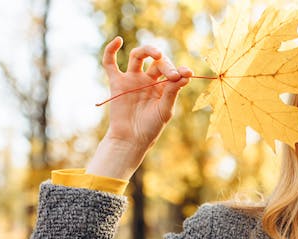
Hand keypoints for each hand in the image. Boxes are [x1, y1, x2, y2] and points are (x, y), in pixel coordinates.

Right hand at [87, 37, 191, 179]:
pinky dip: (111, 50)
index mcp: (162, 86)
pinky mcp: (117, 82)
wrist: (131, 140)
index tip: (187, 73)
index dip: (179, 70)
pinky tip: (118, 40)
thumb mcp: (165, 110)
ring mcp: (132, 79)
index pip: (172, 71)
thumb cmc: (151, 128)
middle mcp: (148, 79)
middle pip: (157, 62)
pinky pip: (110, 63)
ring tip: (156, 54)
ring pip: (138, 56)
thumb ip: (172, 92)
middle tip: (171, 75)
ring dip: (148, 51)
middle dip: (166, 65)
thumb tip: (185, 74)